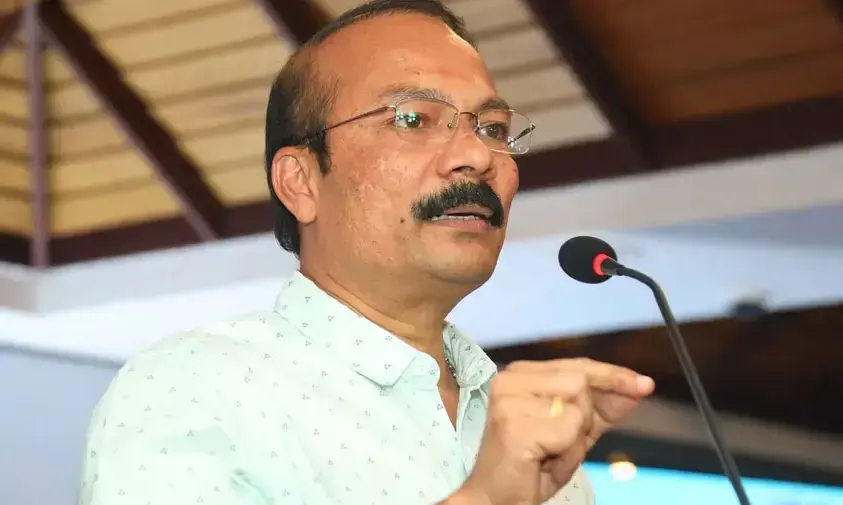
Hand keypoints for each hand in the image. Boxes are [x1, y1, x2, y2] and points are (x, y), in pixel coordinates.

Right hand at [453, 358, 654, 504]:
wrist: (496, 499)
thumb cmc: (530, 466)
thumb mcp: (572, 433)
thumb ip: (602, 408)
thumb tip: (639, 387)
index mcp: (520, 374)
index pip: (578, 365)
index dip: (613, 376)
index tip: (643, 384)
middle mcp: (510, 379)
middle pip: (581, 382)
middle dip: (586, 419)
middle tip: (559, 444)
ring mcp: (510, 400)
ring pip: (578, 406)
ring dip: (575, 439)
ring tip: (549, 454)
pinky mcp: (515, 424)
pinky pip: (569, 430)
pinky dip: (567, 453)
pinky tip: (544, 461)